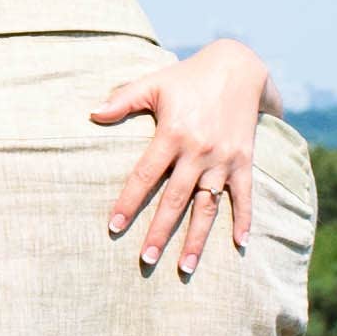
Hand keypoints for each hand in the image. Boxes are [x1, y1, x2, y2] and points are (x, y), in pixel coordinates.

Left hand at [91, 38, 273, 276]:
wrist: (239, 67)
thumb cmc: (188, 77)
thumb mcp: (154, 83)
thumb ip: (122, 99)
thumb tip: (91, 115)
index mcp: (173, 134)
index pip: (145, 175)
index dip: (128, 202)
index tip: (114, 227)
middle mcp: (198, 151)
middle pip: (175, 199)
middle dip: (160, 232)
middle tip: (146, 260)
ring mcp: (223, 159)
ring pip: (207, 206)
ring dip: (197, 239)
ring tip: (185, 268)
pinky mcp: (244, 161)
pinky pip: (244, 195)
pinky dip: (244, 219)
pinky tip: (239, 244)